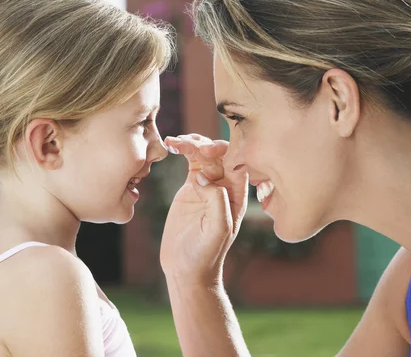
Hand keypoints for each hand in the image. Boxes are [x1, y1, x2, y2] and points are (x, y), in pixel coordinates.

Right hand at [160, 134, 247, 286]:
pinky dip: (182, 149)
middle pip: (220, 154)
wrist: (186, 268)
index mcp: (237, 195)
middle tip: (189, 144)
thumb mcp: (217, 229)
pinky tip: (172, 144)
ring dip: (192, 143)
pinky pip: (190, 161)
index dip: (226, 151)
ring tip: (175, 142)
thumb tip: (203, 175)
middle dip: (206, 144)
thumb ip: (217, 200)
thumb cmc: (206, 253)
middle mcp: (225, 186)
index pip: (238, 163)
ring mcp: (207, 184)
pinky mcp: (190, 187)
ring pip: (204, 154)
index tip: (208, 150)